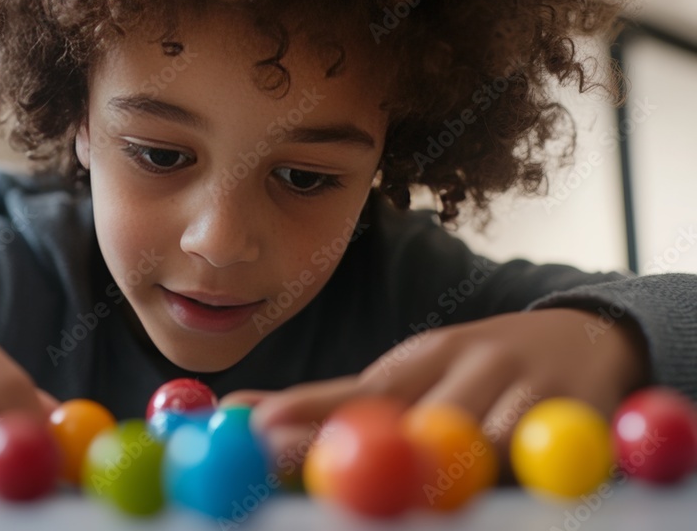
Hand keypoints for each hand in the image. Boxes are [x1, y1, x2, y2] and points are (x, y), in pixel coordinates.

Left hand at [221, 308, 649, 475]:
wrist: (583, 339)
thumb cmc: (472, 376)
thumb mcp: (409, 381)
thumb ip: (334, 408)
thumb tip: (240, 413)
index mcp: (418, 360)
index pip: (356, 393)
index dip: (308, 411)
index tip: (258, 426)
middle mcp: (467, 365)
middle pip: (408, 423)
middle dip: (355, 453)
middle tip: (305, 468)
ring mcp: (524, 390)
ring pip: (472, 443)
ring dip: (430, 471)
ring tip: (401, 483)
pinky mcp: (576, 419)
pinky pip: (533, 456)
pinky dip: (503, 473)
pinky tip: (484, 480)